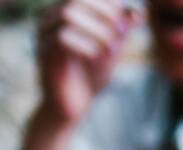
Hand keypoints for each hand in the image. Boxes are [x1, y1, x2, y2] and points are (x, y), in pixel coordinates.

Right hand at [36, 0, 139, 127]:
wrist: (73, 107)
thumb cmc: (90, 77)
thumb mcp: (112, 49)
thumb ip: (122, 30)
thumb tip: (140, 12)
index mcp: (65, 12)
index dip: (109, 3)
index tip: (128, 22)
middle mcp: (50, 18)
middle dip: (105, 13)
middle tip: (122, 32)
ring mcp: (43, 34)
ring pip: (68, 15)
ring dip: (97, 30)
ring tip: (112, 49)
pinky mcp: (43, 53)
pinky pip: (61, 38)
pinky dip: (84, 44)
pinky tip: (96, 56)